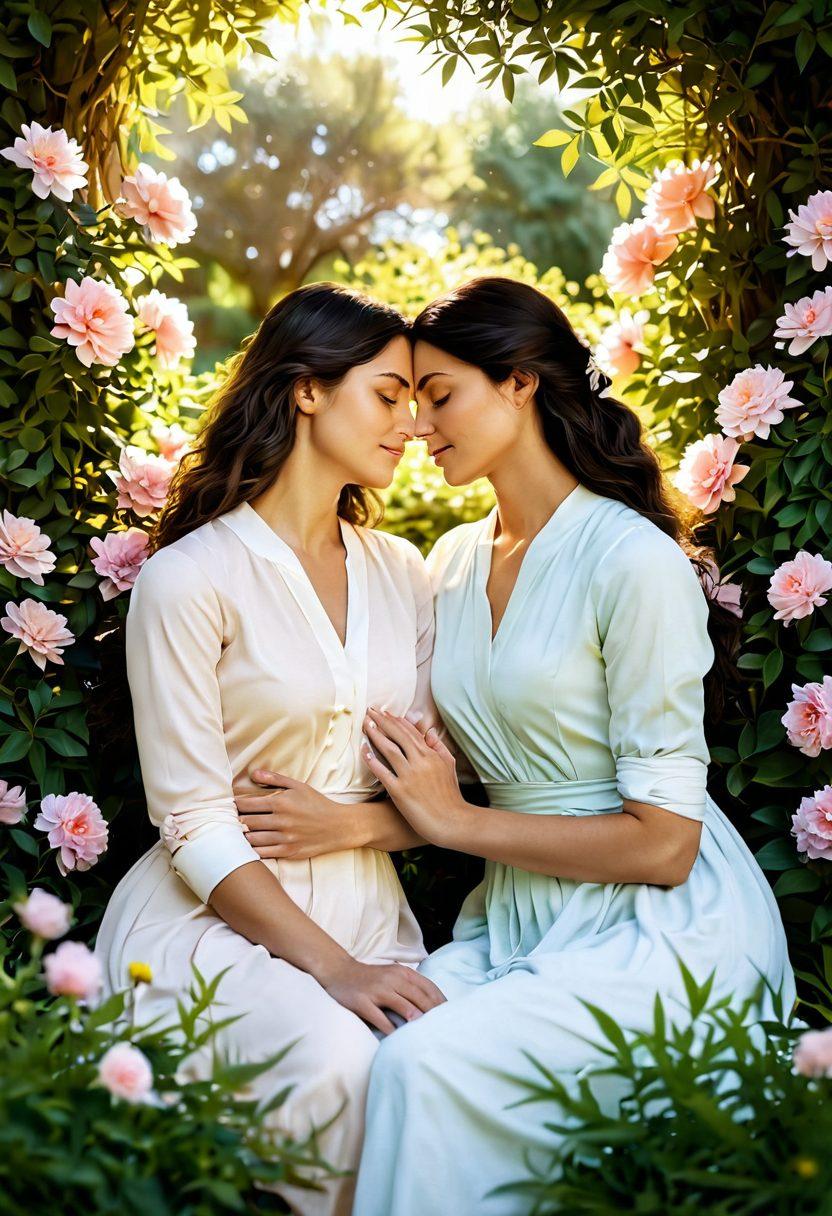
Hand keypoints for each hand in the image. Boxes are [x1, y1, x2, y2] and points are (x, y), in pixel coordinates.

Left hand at [233, 770, 351, 860]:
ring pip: (251, 840)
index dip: (234, 805)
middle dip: (234, 821)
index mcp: (281, 802)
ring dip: (241, 837)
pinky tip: (248, 847)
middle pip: (246, 823)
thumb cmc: (317, 804)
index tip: (229, 805)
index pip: (247, 804)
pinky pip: (263, 854)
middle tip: (227, 820)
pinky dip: (252, 851)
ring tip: (236, 833)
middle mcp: (281, 821)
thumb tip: (253, 773)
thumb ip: (275, 779)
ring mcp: (285, 838)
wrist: (338, 826)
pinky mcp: (288, 852)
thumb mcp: (298, 786)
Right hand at [318, 955, 445, 1035]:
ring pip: (402, 1005)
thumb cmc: (371, 978)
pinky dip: (391, 1029)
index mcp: (402, 972)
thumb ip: (410, 986)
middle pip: (419, 997)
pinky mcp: (362, 1001)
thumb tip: (434, 1004)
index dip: (440, 1002)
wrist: (340, 972)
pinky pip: (380, 1018)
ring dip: (416, 1019)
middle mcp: (391, 979)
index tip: (451, 1016)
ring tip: (427, 1033)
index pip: (428, 987)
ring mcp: (376, 990)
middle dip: (433, 1013)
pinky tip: (399, 1039)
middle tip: (444, 1029)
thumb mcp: (393, 975)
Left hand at [361, 706, 470, 845]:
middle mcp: (420, 762)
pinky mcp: (400, 791)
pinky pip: (382, 772)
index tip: (384, 712)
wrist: (451, 821)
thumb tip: (429, 730)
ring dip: (376, 735)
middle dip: (382, 721)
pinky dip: (372, 760)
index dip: (396, 721)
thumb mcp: (449, 766)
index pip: (411, 732)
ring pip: (389, 749)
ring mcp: (409, 776)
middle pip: (398, 735)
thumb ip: (439, 746)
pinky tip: (364, 750)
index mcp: (431, 755)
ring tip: (365, 724)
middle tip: (370, 710)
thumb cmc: (450, 796)